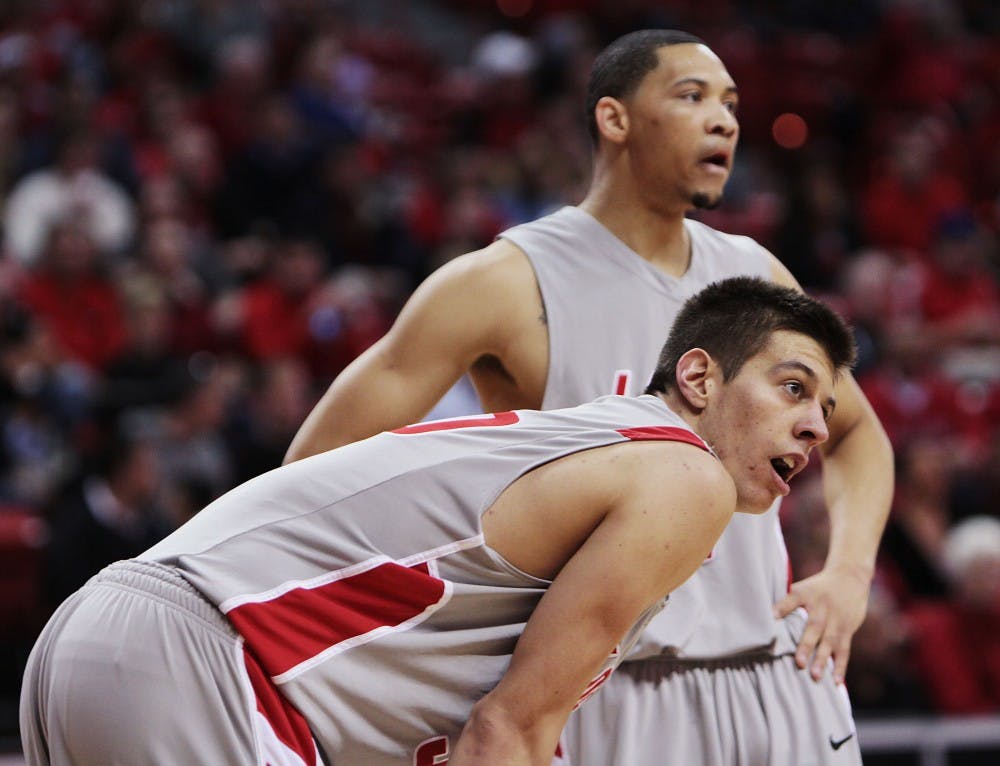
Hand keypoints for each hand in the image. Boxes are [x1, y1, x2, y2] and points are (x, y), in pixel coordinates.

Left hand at [773, 565, 870, 683]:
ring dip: (823, 660)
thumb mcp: (801, 588)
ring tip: (816, 676)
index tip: (771, 620)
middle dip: (806, 646)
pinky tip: (837, 682)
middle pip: (814, 628)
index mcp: (807, 595)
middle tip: (799, 663)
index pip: (792, 601)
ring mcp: (837, 620)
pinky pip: (844, 650)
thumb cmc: (819, 587)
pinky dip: (841, 667)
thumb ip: (786, 603)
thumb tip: (767, 618)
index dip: (781, 609)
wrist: (849, 578)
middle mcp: (823, 609)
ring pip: (830, 642)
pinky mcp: (847, 630)